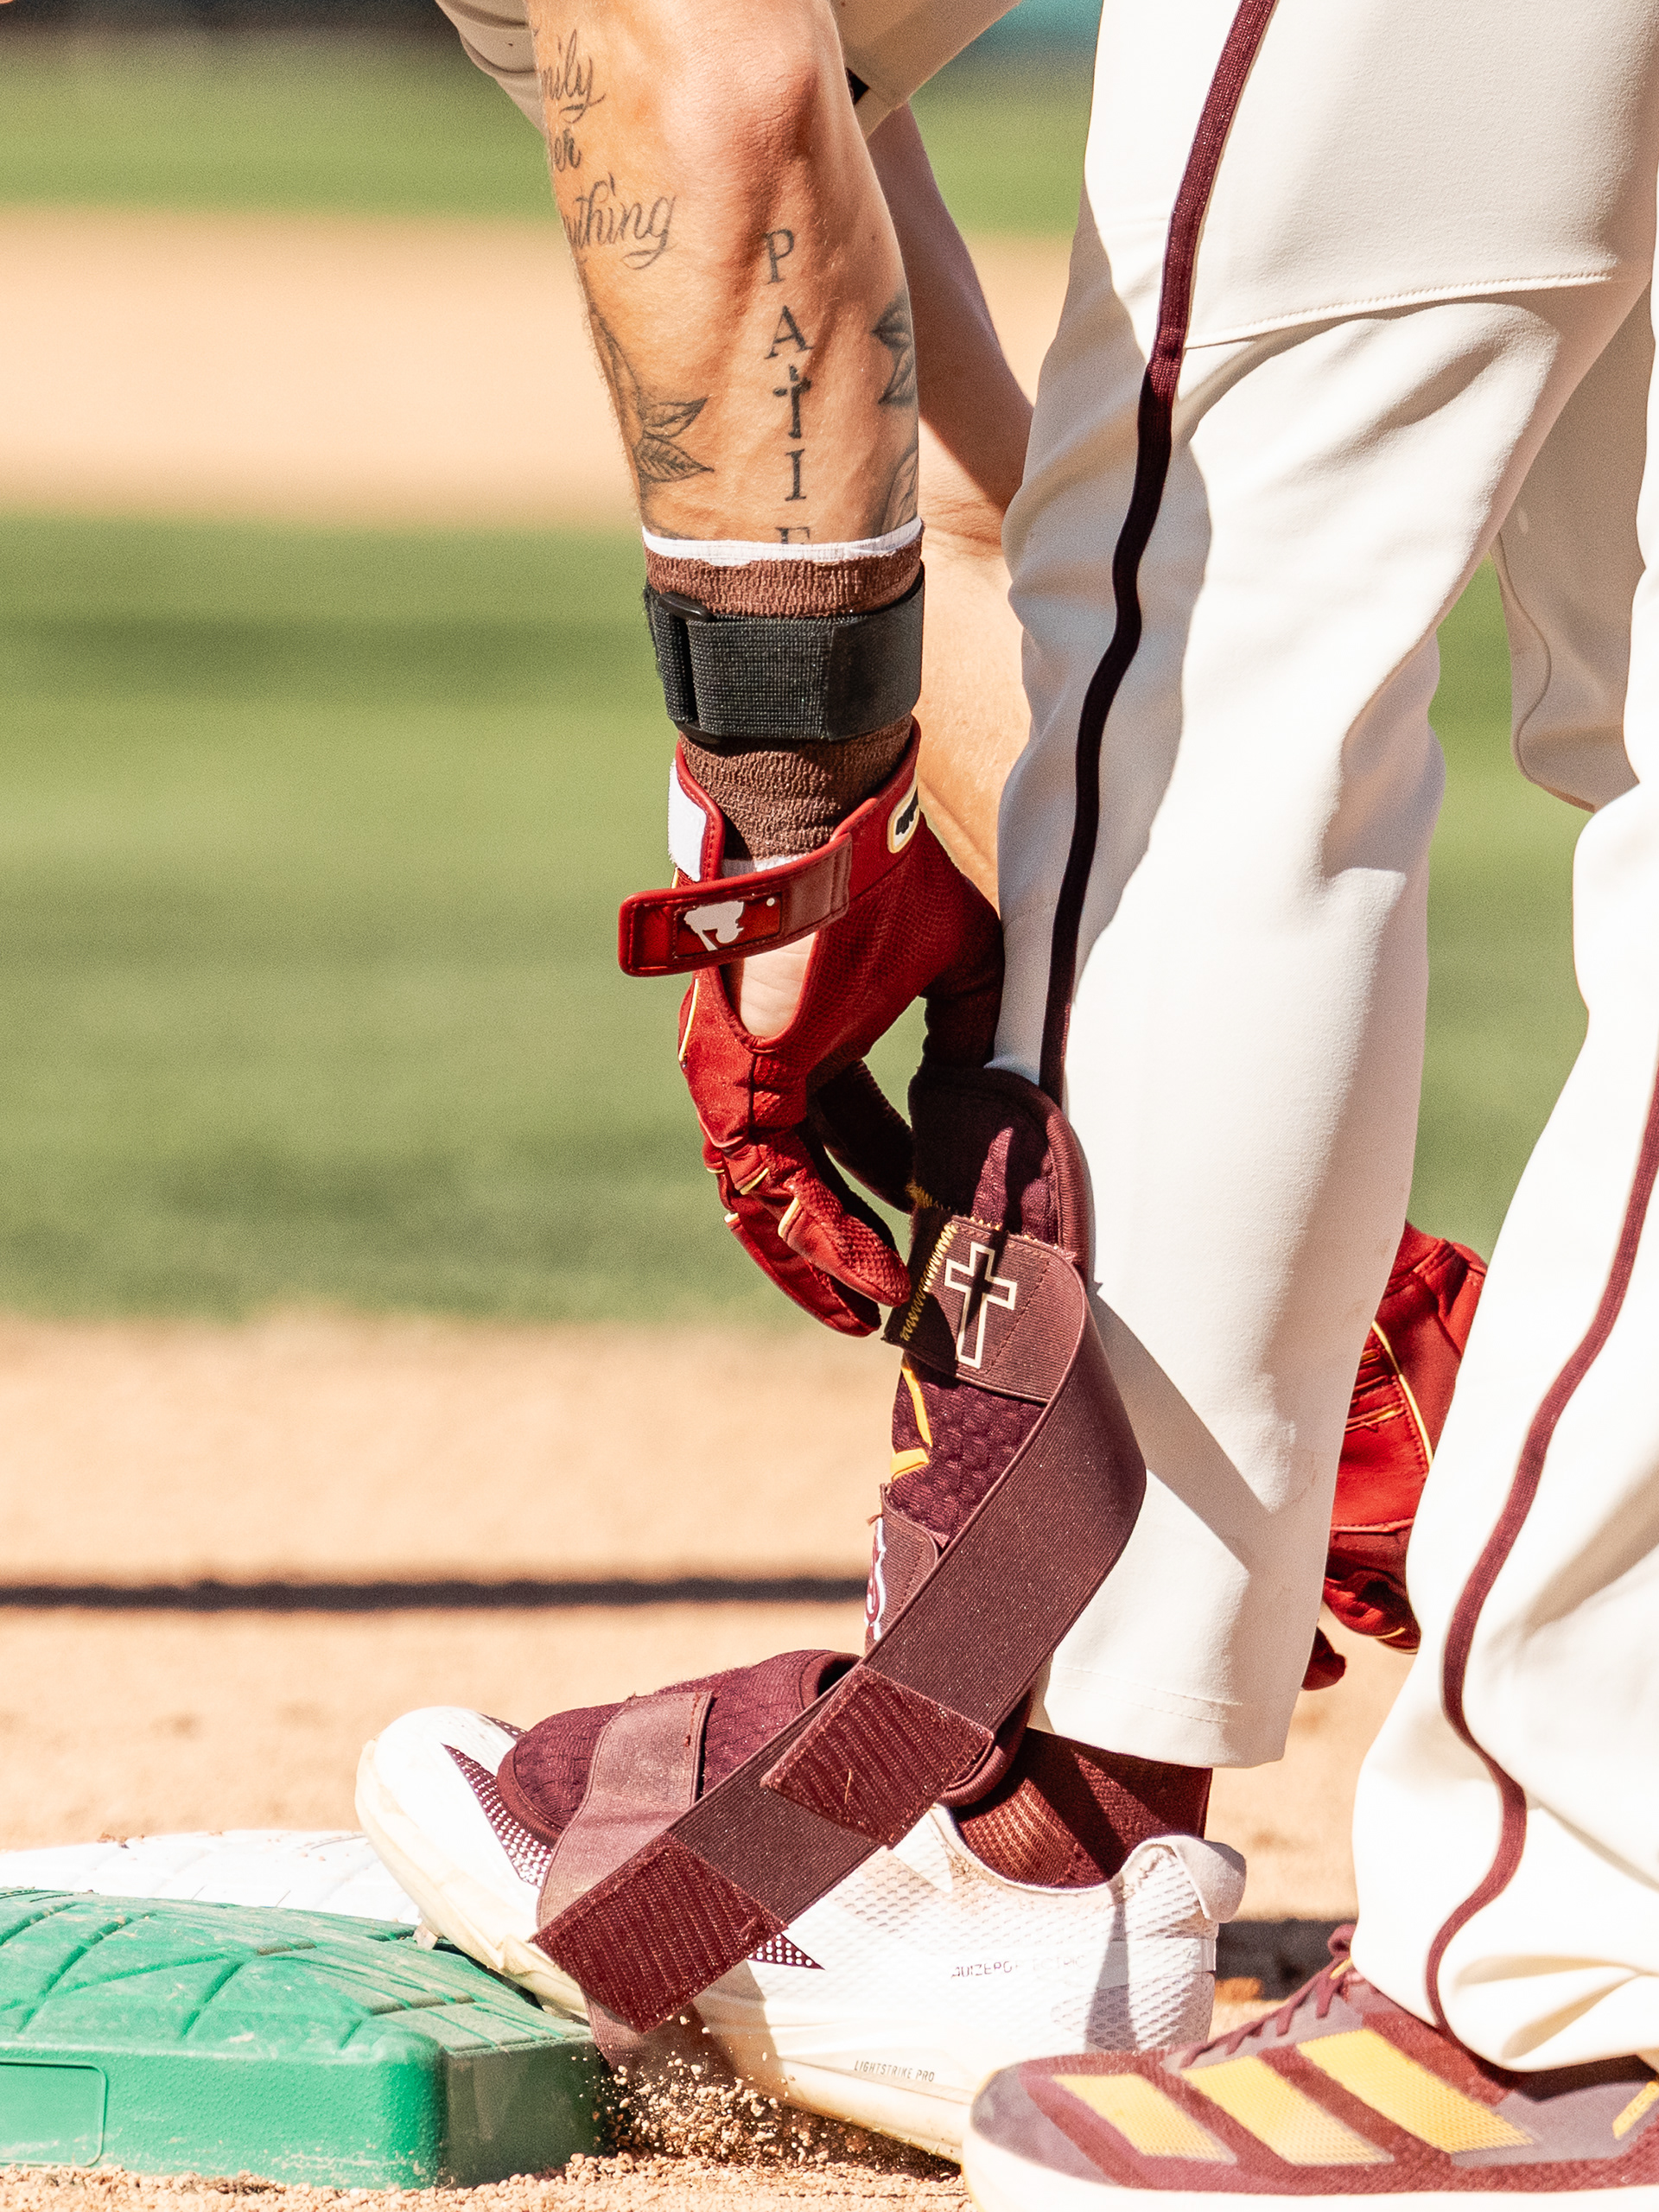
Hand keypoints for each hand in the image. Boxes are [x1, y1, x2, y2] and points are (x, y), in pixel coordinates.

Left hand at [621, 733, 1002, 1332]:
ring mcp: (749, 1081)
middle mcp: (778, 1068)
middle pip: (813, 1177)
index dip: (896, 1179)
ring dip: (831, 1261)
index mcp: (820, 1038)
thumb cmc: (890, 876)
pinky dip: (821, 1237)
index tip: (937, 1222)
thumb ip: (981, 1036)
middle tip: (905, 1294)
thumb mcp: (965, 967)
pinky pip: (774, 1184)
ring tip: (882, 1314)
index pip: (853, 1132)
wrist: (821, 823)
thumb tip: (1013, 1105)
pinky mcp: (739, 1086)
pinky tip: (872, 1280)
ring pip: (781, 1197)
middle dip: (857, 1239)